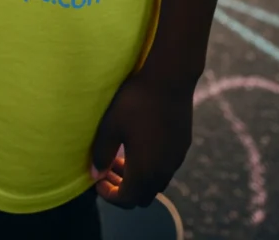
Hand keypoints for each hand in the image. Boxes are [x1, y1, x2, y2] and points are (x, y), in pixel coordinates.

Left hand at [89, 72, 193, 208]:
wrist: (169, 79)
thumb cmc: (135, 101)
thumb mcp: (111, 126)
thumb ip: (101, 153)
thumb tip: (95, 173)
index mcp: (145, 171)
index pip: (126, 199)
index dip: (109, 194)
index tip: (96, 180)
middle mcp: (164, 171)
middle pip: (142, 195)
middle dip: (123, 188)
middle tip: (106, 171)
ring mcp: (176, 159)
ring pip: (156, 182)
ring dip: (137, 177)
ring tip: (119, 157)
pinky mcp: (182, 145)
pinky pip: (166, 167)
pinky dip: (150, 166)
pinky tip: (138, 144)